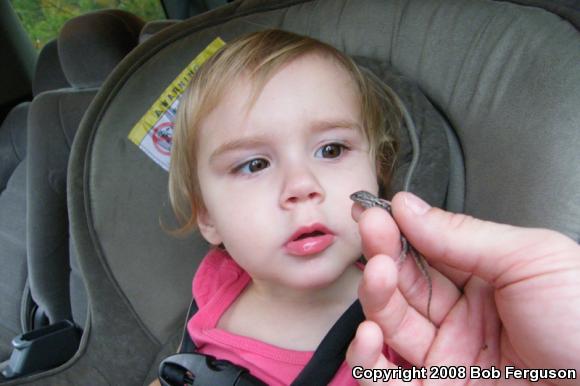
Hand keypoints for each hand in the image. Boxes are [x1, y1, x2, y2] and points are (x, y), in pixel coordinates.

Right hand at [346, 192, 579, 384]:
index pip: (426, 250)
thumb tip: (411, 208)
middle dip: (383, 255)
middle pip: (403, 284)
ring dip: (374, 299)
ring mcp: (447, 357)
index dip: (397, 230)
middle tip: (372, 234)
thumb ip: (466, 235)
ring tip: (380, 276)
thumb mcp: (533, 261)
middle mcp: (461, 317)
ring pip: (389, 325)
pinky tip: (370, 336)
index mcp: (484, 281)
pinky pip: (389, 381)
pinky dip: (369, 361)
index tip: (376, 213)